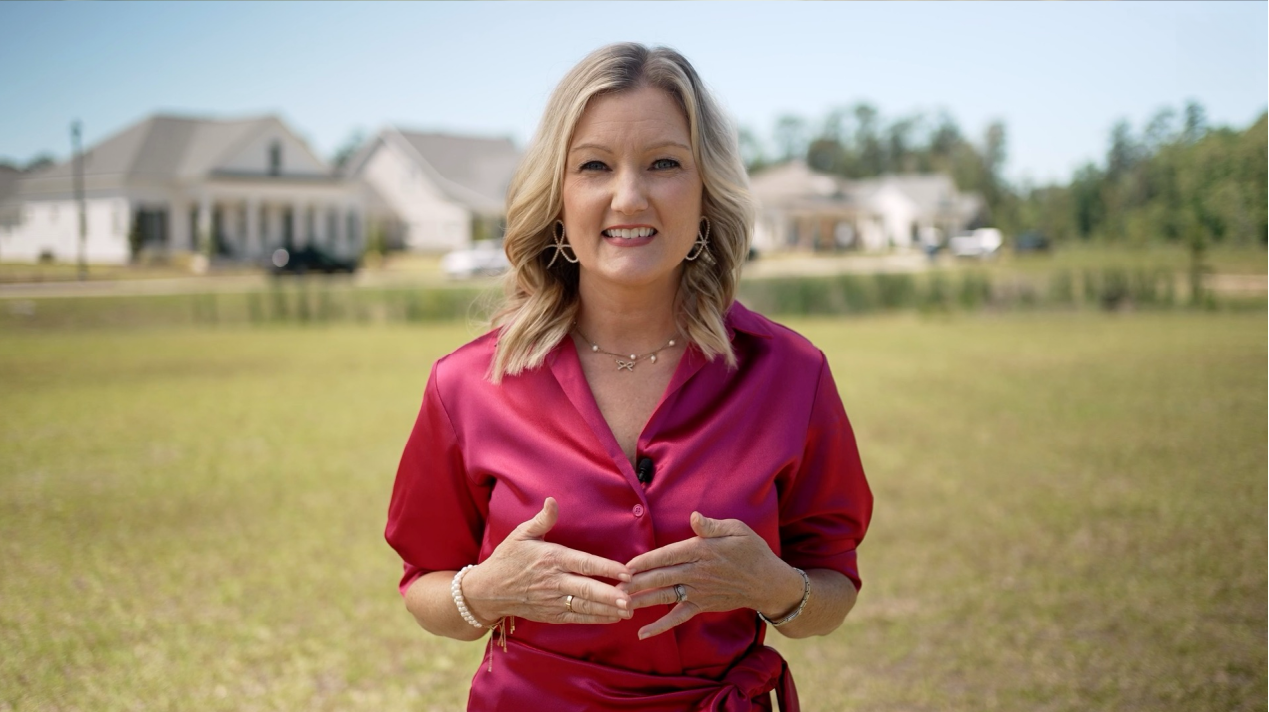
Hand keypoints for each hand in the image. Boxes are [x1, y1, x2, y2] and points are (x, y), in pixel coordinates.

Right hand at [463, 497, 632, 624]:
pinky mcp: (551, 614)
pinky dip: (595, 619)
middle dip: (609, 595)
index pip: (584, 564)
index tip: (625, 572)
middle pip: (586, 589)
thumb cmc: (507, 558)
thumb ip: (542, 520)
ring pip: (584, 606)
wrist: (487, 590)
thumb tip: (552, 500)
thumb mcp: (521, 534)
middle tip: (631, 598)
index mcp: (551, 558)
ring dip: (607, 609)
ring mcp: (553, 600)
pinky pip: (576, 618)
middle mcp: (554, 581)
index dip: (606, 568)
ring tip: (628, 611)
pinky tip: (612, 618)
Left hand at [623, 512, 802, 639]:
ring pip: (665, 597)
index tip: (626, 566)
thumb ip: (712, 526)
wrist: (768, 583)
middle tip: (613, 587)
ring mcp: (698, 592)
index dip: (646, 561)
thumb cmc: (752, 551)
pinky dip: (660, 627)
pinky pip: (678, 617)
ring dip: (641, 601)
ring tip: (619, 605)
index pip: (668, 555)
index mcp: (702, 551)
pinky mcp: (701, 606)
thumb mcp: (736, 530)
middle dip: (636, 583)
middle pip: (661, 577)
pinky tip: (642, 633)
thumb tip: (693, 516)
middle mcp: (697, 573)